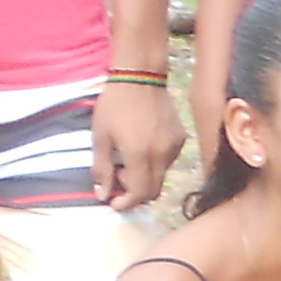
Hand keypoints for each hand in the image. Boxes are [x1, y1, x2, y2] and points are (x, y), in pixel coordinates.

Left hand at [90, 77, 184, 211]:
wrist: (140, 77)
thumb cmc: (114, 105)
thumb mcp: (100, 137)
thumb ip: (102, 169)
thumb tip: (102, 195)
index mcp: (140, 156)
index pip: (139, 194)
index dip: (126, 204)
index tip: (114, 202)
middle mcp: (161, 155)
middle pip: (153, 191)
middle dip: (135, 193)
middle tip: (118, 179)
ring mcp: (174, 146)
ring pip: (161, 176)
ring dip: (145, 176)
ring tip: (129, 158)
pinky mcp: (180, 137)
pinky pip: (169, 160)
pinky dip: (155, 162)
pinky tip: (143, 145)